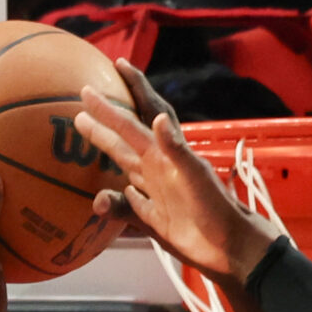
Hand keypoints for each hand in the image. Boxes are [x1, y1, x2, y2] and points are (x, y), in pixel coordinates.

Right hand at [75, 61, 281, 281]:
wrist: (229, 247)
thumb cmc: (216, 208)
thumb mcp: (195, 176)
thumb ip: (175, 150)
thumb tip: (154, 118)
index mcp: (166, 154)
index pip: (143, 114)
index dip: (132, 88)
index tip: (116, 63)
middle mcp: (159, 168)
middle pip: (126, 136)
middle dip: (107, 116)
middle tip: (82, 96)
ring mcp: (156, 192)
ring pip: (123, 164)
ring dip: (105, 147)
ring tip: (82, 129)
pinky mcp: (154, 219)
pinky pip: (127, 205)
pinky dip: (113, 200)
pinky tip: (98, 198)